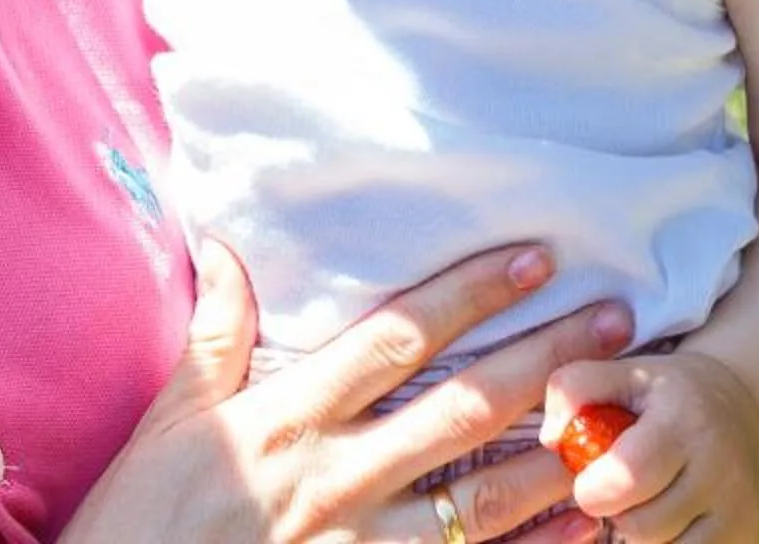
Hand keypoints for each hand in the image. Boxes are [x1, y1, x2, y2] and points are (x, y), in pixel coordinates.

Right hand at [64, 240, 635, 543]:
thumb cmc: (139, 522)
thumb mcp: (167, 423)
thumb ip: (214, 336)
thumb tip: (227, 242)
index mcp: (285, 418)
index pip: (396, 338)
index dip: (471, 293)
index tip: (536, 258)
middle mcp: (332, 478)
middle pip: (462, 408)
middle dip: (545, 358)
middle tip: (619, 320)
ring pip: (481, 498)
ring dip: (557, 455)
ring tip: (617, 417)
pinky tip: (587, 524)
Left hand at [540, 350, 758, 543]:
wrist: (738, 407)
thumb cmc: (661, 395)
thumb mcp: (619, 374)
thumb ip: (573, 390)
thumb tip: (552, 440)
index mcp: (684, 421)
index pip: (627, 476)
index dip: (595, 488)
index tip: (589, 480)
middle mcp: (722, 467)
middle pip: (642, 526)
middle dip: (618, 513)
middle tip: (622, 489)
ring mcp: (742, 508)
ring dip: (644, 533)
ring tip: (650, 499)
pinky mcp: (752, 534)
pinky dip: (668, 543)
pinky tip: (671, 516)